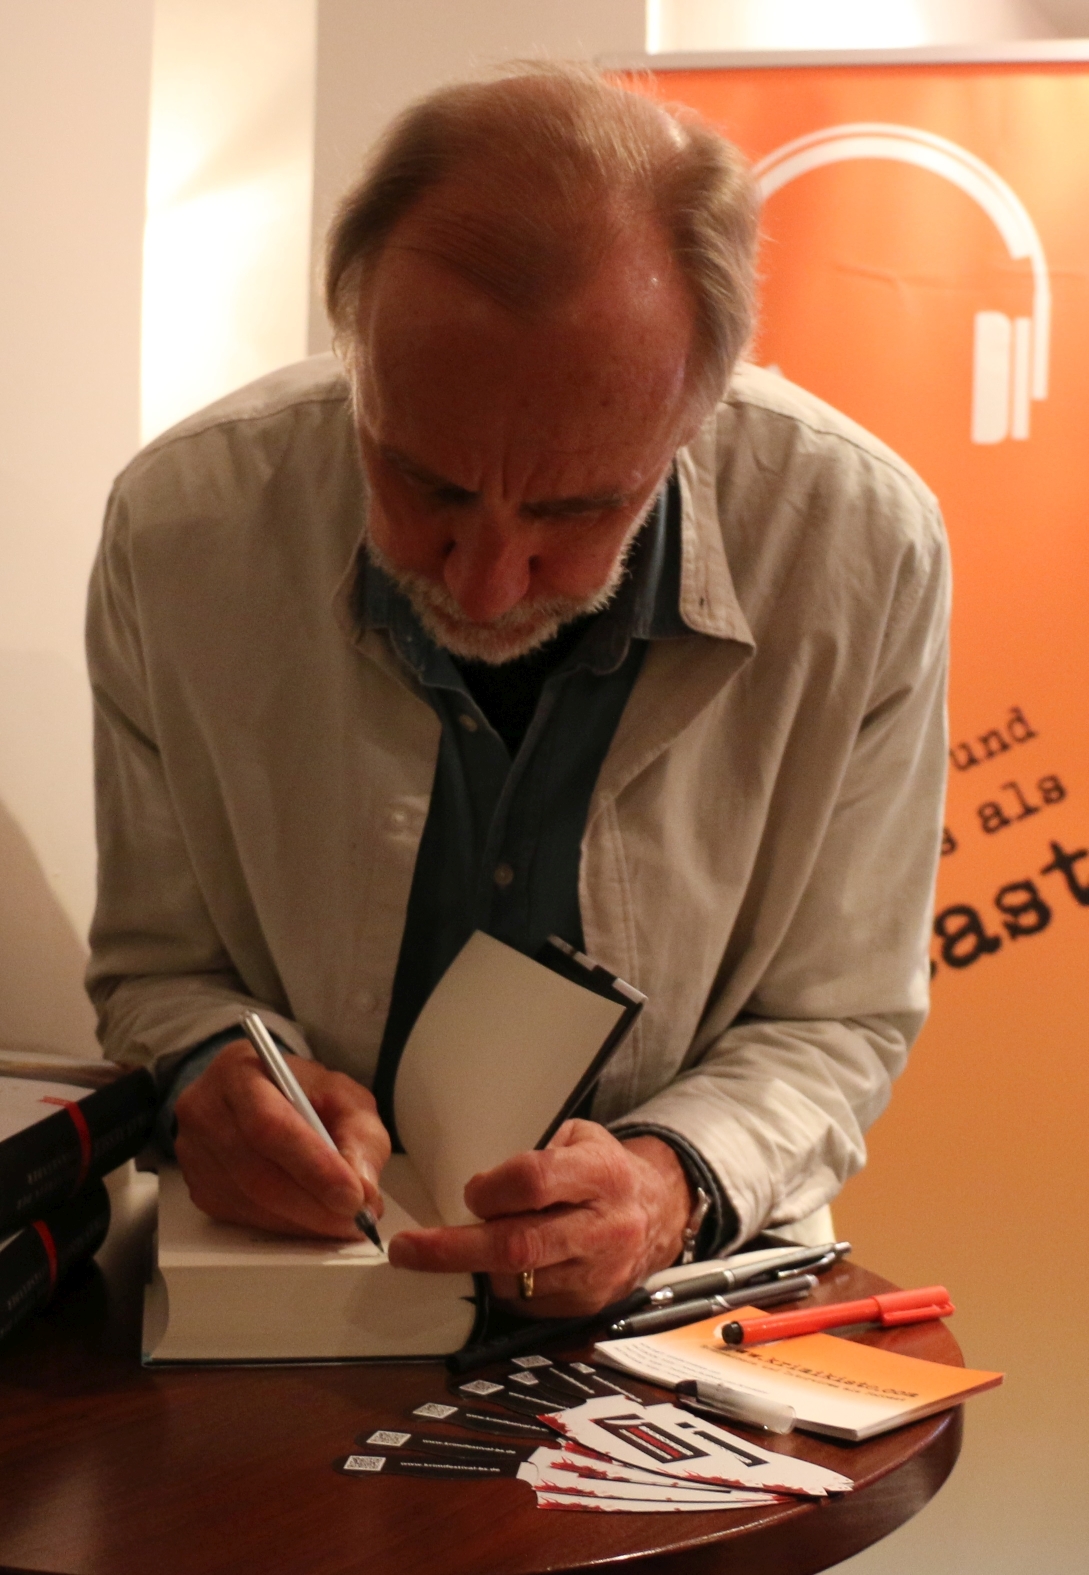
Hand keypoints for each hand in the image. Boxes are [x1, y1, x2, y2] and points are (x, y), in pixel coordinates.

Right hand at [174, 1039, 390, 1238]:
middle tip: (356, 1219)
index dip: (314, 1166)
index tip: (353, 1196)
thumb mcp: (341, 1095)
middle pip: (257, 1172)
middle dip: (314, 1204)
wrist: (256, 1094)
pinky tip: (311, 1220)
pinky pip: (242, 1218)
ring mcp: (193, 1152)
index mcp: (239, 1073)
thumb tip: (363, 1187)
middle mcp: (204, 1110)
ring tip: (342, 1222)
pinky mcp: (197, 1187)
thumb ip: (359, 1134)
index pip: (270, 1125)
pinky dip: (284, 1226)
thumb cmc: (300, 1092)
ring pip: (251, 1202)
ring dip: (303, 1221)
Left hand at [386, 1120, 693, 1317]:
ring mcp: (597, 1272)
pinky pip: (528, 1304)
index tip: (470, 1192)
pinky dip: (503, 1287)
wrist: (658, 1213)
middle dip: (453, 1250)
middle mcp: (603, 1227)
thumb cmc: (603, 1170)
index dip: (492, 1189)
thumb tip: (471, 1181)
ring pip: (517, 1281)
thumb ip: (532, 1154)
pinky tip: (496, 1267)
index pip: (535, 1181)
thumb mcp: (578, 1137)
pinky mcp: (589, 1306)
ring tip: (453, 1250)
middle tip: (408, 1250)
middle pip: (517, 1245)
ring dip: (476, 1268)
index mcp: (600, 1174)